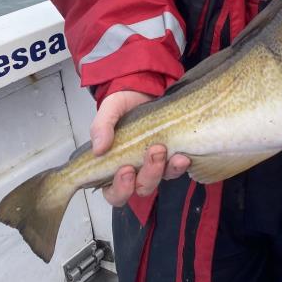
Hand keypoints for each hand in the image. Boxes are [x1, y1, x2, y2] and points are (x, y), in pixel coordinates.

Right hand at [90, 89, 190, 205]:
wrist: (145, 88)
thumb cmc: (124, 104)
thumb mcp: (109, 109)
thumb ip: (101, 126)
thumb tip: (98, 149)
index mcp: (114, 166)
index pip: (114, 192)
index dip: (120, 188)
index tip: (125, 169)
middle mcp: (136, 171)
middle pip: (141, 189)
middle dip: (148, 176)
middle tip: (152, 153)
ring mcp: (156, 165)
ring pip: (161, 180)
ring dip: (163, 168)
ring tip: (163, 148)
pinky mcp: (172, 156)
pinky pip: (177, 168)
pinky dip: (180, 164)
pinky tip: (182, 155)